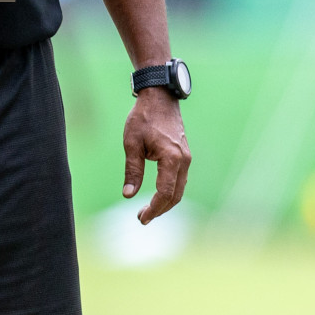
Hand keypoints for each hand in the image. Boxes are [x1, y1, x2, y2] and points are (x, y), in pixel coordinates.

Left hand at [122, 87, 190, 223]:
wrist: (159, 97)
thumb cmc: (143, 117)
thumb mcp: (132, 143)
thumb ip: (132, 170)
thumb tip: (128, 194)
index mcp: (171, 158)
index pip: (165, 192)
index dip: (154, 209)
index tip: (141, 218)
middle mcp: (183, 160)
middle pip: (175, 195)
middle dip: (160, 209)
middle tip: (142, 218)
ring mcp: (186, 157)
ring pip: (179, 188)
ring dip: (165, 202)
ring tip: (148, 209)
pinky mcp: (184, 155)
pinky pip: (180, 179)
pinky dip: (170, 191)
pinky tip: (158, 195)